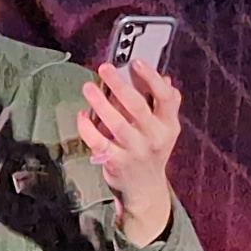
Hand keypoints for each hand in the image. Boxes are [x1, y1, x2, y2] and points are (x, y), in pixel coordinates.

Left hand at [77, 58, 181, 241]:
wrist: (145, 188)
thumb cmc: (153, 150)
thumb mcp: (166, 128)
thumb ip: (166, 104)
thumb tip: (164, 79)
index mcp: (169, 125)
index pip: (165, 98)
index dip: (151, 79)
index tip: (136, 62)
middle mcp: (154, 138)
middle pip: (137, 107)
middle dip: (119, 85)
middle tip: (104, 68)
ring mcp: (135, 151)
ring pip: (115, 123)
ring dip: (100, 103)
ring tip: (88, 87)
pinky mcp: (116, 162)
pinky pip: (98, 142)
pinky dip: (87, 127)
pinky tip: (82, 115)